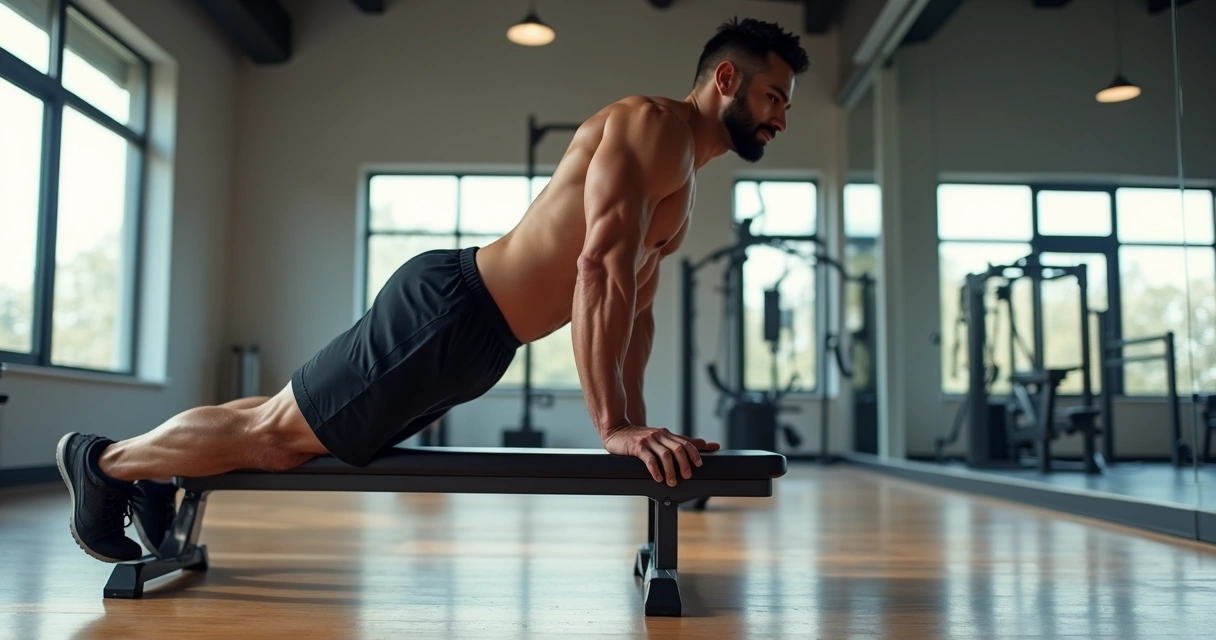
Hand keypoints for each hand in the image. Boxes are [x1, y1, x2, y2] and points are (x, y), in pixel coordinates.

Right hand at [602, 423, 720, 485]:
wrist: (616, 431)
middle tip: (687, 476)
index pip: (685, 442)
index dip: (695, 453)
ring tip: (672, 482)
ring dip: (670, 470)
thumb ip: (680, 442)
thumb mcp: (660, 438)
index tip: (699, 465)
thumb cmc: (640, 438)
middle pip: (678, 449)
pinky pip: (649, 459)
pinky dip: (655, 470)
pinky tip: (658, 478)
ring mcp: (648, 440)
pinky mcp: (637, 446)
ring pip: (665, 455)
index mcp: (666, 434)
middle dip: (684, 464)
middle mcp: (659, 435)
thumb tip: (709, 445)